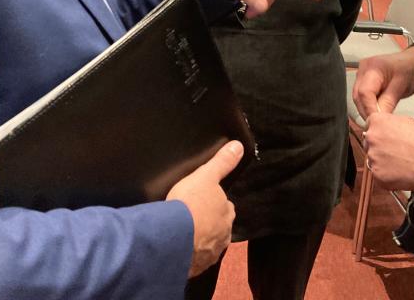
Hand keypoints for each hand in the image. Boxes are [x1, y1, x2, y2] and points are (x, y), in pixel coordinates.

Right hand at [167, 140, 243, 277]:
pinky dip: (189, 254)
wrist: (173, 238)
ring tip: (185, 234)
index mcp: (227, 214)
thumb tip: (240, 146)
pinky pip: (194, 259)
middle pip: (219, 227)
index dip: (217, 204)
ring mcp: (210, 253)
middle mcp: (223, 236)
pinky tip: (179, 248)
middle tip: (194, 217)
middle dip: (210, 223)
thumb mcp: (205, 176)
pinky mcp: (195, 268)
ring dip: (200, 240)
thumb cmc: (190, 203)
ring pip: (208, 244)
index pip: (226, 207)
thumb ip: (222, 162)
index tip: (206, 202)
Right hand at [353, 46, 413, 118]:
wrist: (412, 62)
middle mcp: (363, 69)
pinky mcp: (363, 80)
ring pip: (358, 97)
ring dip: (366, 110)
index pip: (365, 92)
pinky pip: (361, 95)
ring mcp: (361, 74)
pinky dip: (367, 105)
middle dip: (366, 111)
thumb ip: (388, 103)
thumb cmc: (409, 71)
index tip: (377, 123)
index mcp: (373, 67)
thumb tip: (378, 120)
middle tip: (377, 125)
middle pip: (358, 95)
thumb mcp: (401, 88)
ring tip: (376, 121)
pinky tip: (375, 112)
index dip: (369, 109)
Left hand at [364, 114, 413, 190]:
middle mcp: (371, 138)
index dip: (380, 134)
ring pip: (375, 161)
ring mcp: (373, 157)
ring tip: (402, 163)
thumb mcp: (406, 121)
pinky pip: (380, 177)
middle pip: (370, 144)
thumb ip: (390, 125)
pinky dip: (388, 177)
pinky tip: (402, 173)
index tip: (386, 139)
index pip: (370, 126)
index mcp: (377, 121)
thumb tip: (389, 131)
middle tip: (397, 153)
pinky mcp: (378, 175)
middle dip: (381, 149)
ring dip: (384, 163)